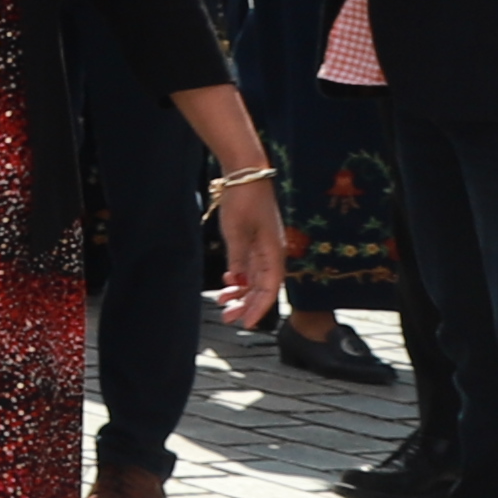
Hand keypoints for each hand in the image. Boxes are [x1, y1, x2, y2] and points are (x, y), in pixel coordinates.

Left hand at [211, 171, 290, 330]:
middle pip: (263, 286)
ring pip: (256, 278)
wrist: (247, 174)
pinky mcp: (256, 240)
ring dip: (242, 292)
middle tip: (228, 318)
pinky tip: (229, 283)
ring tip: (224, 303)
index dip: (259, 307)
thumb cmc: (243, 200)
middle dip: (247, 304)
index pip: (270, 288)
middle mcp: (273, 252)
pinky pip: (251, 266)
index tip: (247, 323)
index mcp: (274, 252)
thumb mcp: (236, 231)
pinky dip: (240, 277)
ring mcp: (265, 247)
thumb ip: (238, 258)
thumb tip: (239, 282)